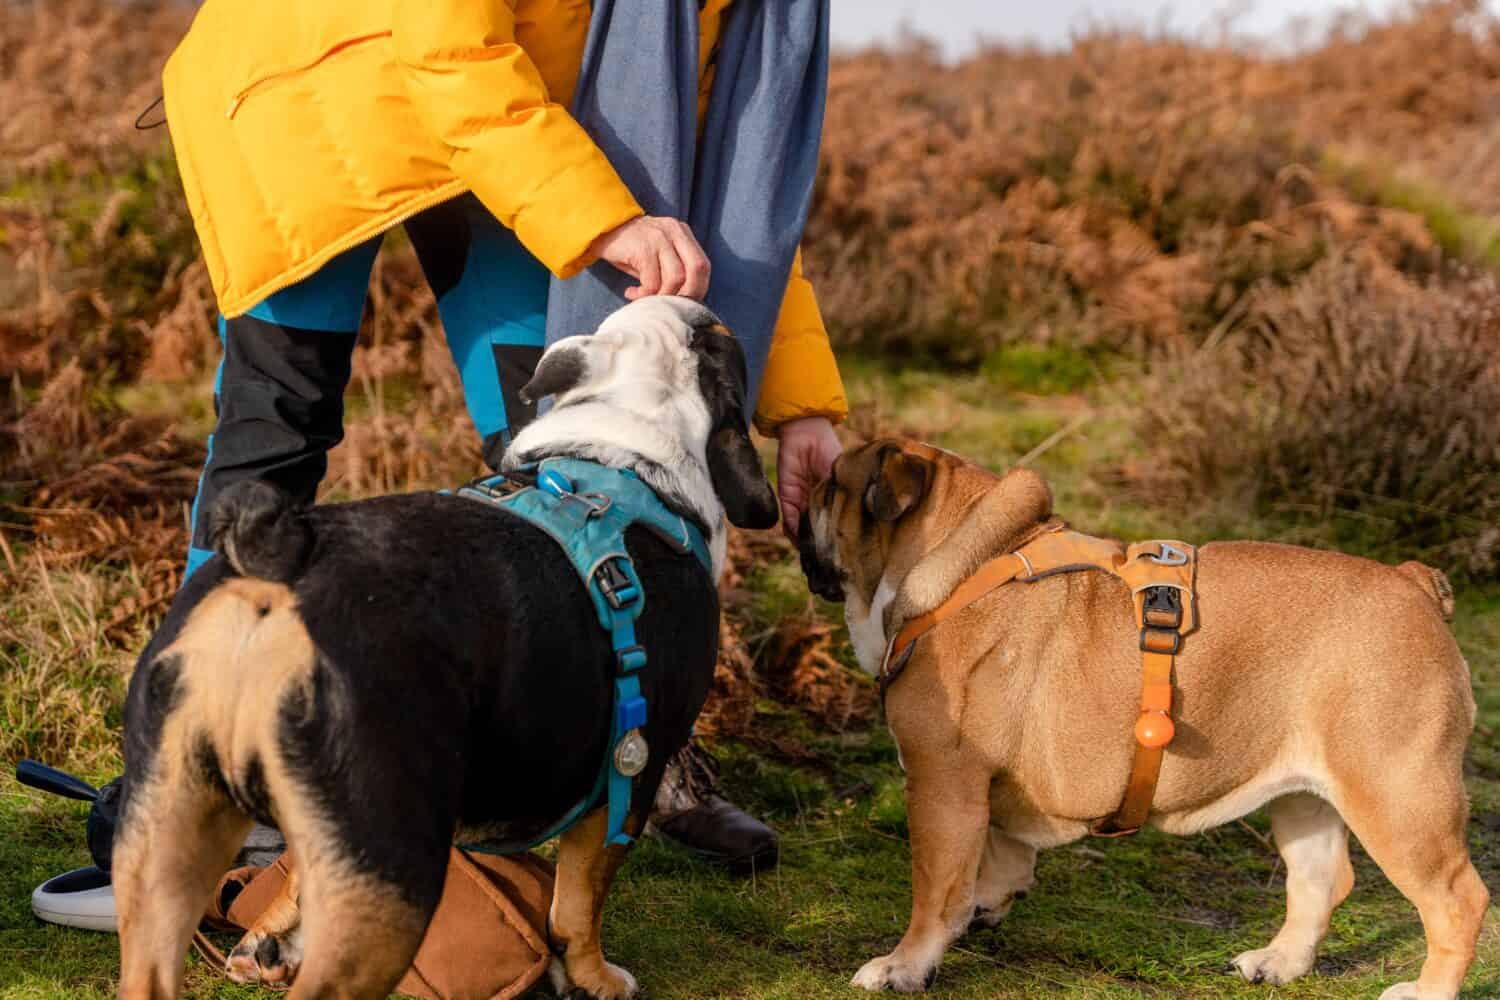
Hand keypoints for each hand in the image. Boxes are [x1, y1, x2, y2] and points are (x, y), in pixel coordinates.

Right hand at [587, 216, 710, 300]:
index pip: (703, 264)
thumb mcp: (657, 254)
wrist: (599, 229)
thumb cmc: (629, 248)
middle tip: (668, 305)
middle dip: (686, 294)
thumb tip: (685, 301)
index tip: (682, 302)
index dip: (698, 288)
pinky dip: (644, 294)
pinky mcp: (643, 247)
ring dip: (662, 296)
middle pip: (696, 269)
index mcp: (681, 233)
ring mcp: (659, 238)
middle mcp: (674, 232)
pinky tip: (632, 293)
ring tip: (645, 299)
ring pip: (675, 278)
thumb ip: (674, 269)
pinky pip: (652, 281)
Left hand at [775, 416, 842, 540]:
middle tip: (827, 558)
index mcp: (832, 498)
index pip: (833, 522)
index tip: (844, 552)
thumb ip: (839, 499)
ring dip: (806, 541)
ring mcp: (801, 501)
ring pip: (802, 528)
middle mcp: (816, 503)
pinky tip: (800, 538)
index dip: (837, 537)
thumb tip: (844, 524)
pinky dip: (793, 530)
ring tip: (813, 552)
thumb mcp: (840, 477)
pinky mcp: (787, 497)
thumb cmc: (829, 452)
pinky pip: (788, 519)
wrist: (807, 433)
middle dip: (819, 544)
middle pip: (817, 529)